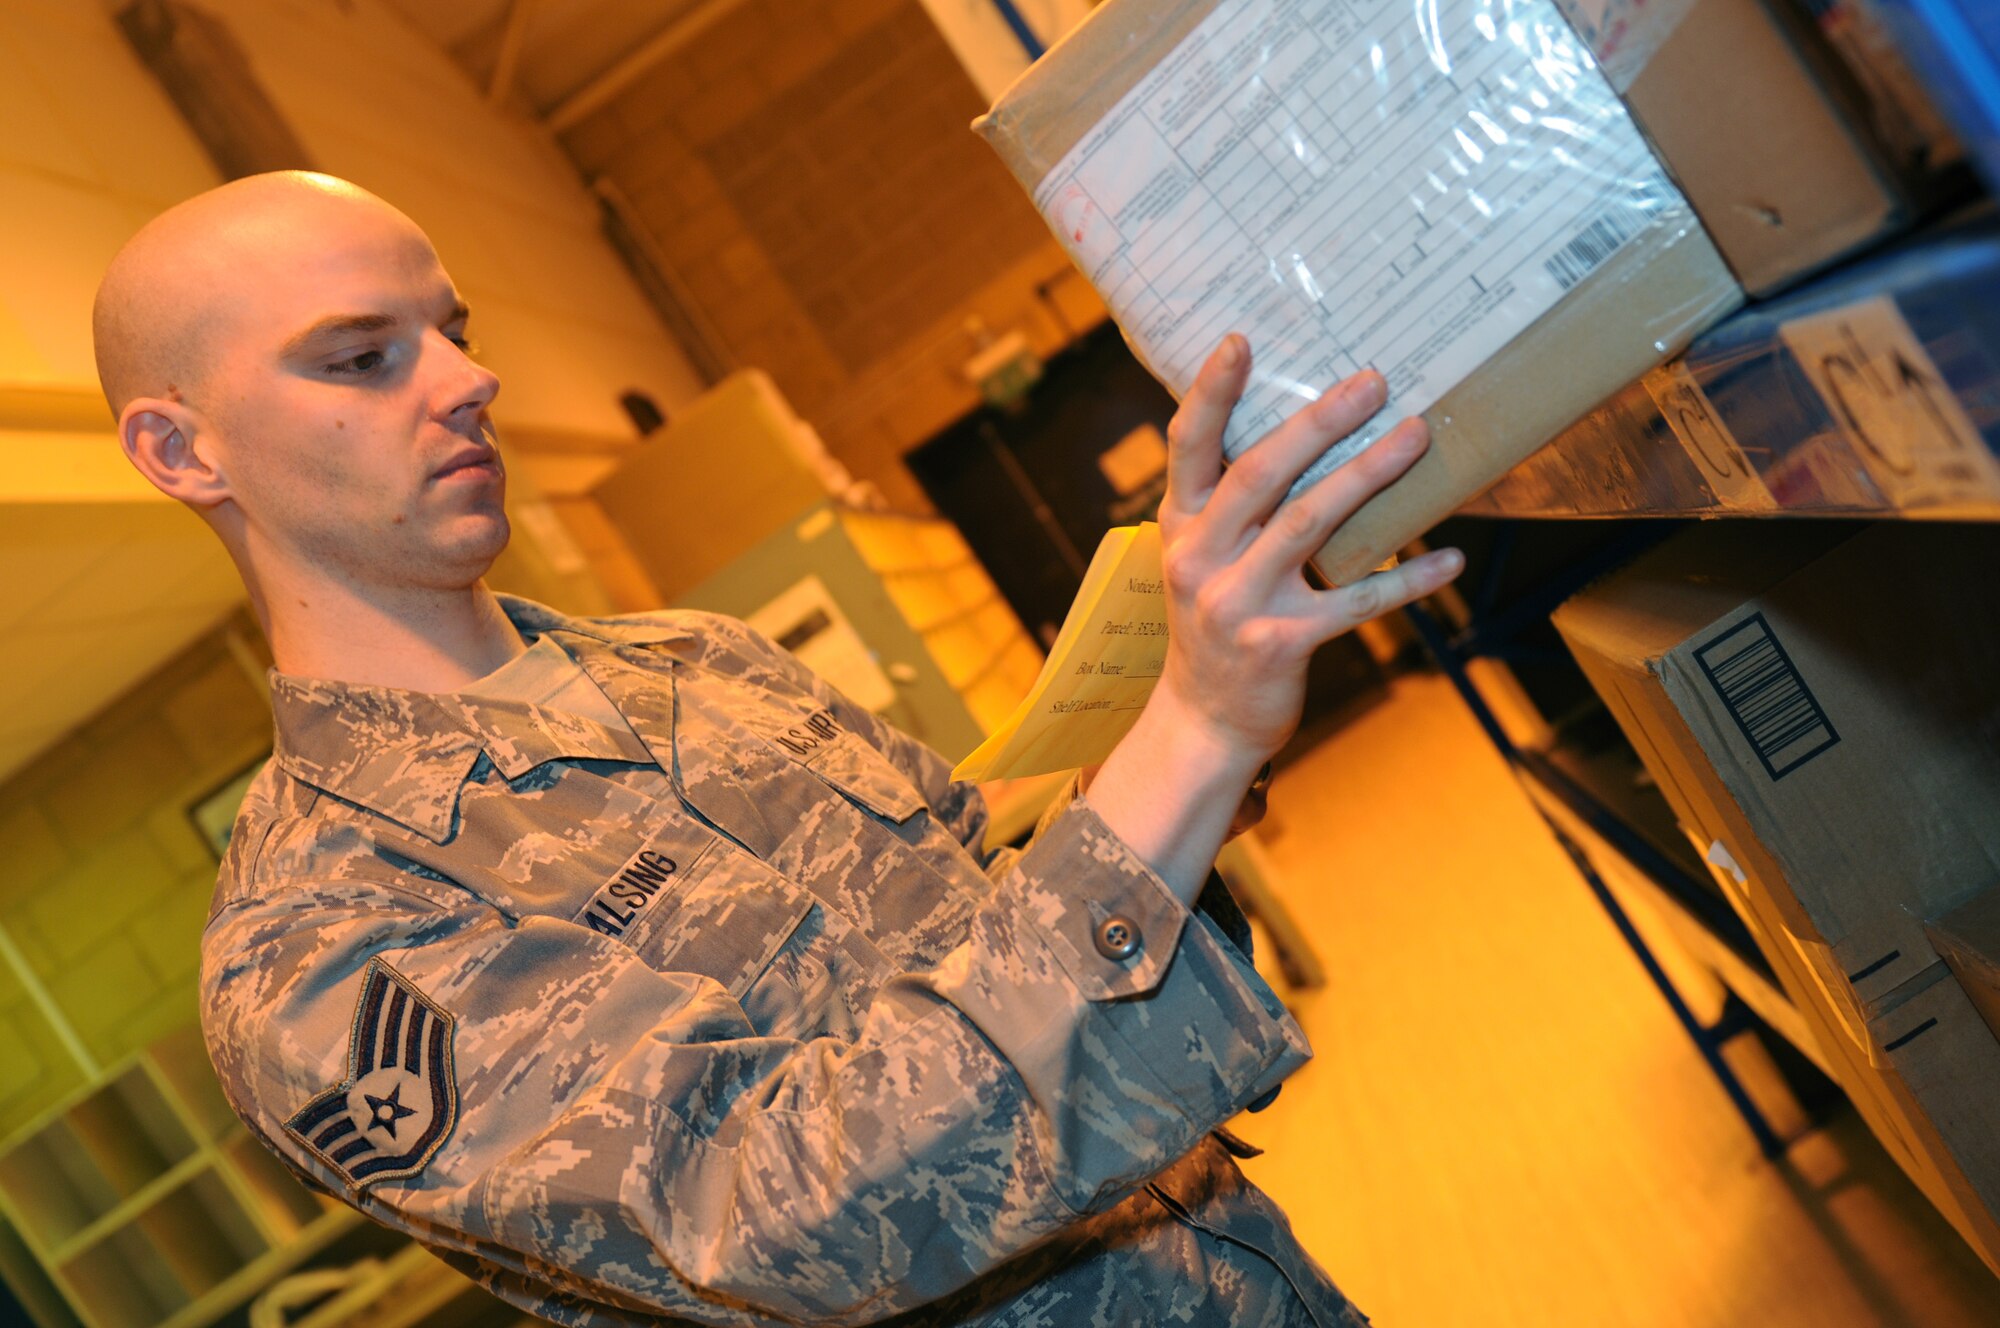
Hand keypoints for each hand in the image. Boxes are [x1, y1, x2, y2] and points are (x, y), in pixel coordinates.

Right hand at [1084, 334, 1462, 897]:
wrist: (1204, 721)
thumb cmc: (1213, 622)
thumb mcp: (1201, 558)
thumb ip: (1229, 504)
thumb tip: (1298, 430)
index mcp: (1180, 526)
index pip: (1187, 447)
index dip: (1211, 393)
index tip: (1240, 340)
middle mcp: (1201, 558)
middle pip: (1259, 474)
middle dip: (1317, 423)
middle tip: (1372, 382)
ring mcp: (1239, 602)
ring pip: (1308, 524)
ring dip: (1368, 476)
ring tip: (1416, 436)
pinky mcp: (1282, 643)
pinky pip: (1355, 600)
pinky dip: (1406, 577)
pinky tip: (1448, 557)